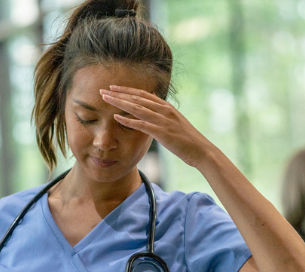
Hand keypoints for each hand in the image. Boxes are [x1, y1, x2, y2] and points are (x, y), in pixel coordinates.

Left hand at [101, 86, 217, 170]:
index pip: (143, 94)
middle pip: (137, 98)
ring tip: (105, 99)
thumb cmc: (188, 140)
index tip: (114, 87)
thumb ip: (164, 116)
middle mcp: (164, 110)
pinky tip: (115, 117)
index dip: (127, 90)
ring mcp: (163, 120)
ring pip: (136, 108)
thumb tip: (154, 110)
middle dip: (118, 93)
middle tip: (103, 90)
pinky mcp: (162, 132)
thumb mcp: (175, 123)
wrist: (202, 151)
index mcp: (166, 107)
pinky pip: (141, 124)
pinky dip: (128, 120)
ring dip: (119, 102)